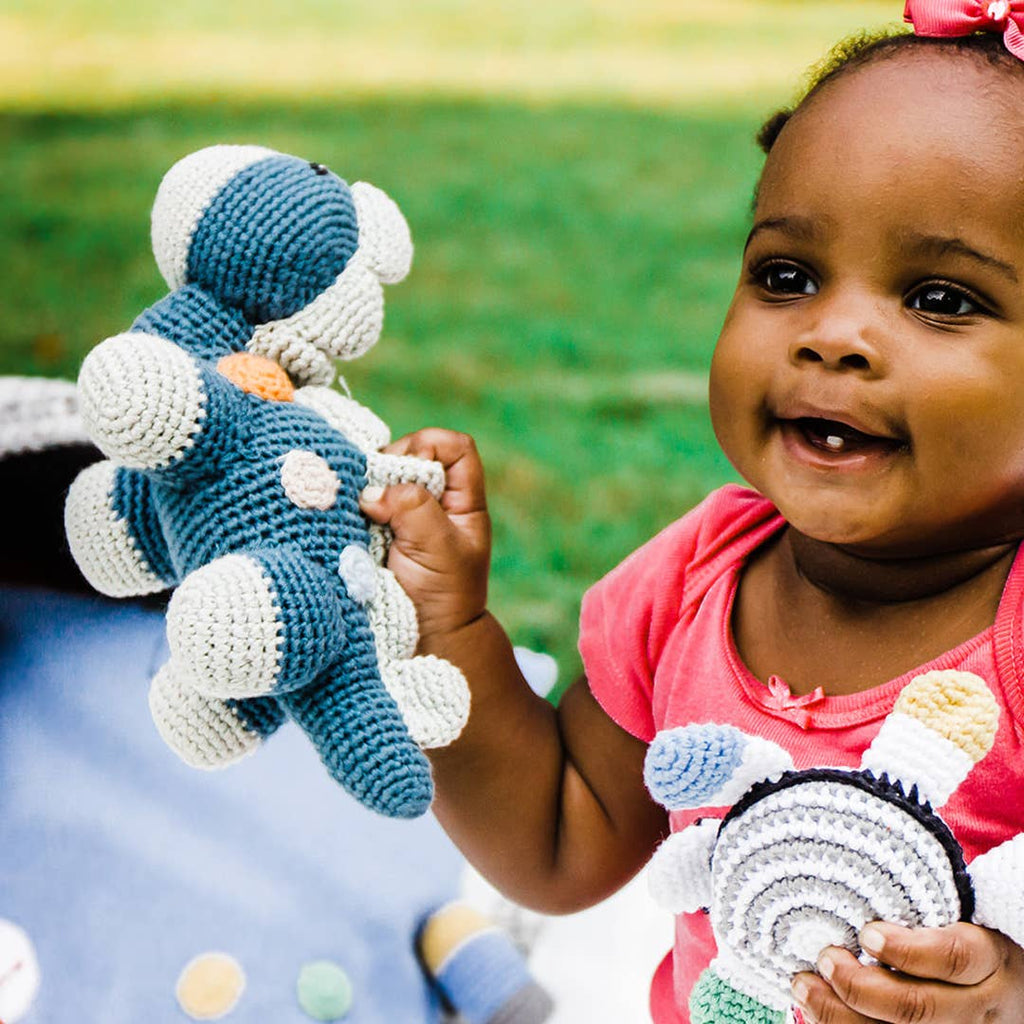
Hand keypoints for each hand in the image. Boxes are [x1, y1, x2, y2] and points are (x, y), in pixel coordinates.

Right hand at [360, 428, 490, 640]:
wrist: (425, 637)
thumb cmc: (445, 595)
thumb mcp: (439, 548)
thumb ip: (414, 509)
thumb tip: (374, 492)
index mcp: (463, 502)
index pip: (455, 448)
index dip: (430, 447)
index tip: (407, 474)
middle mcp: (434, 501)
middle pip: (411, 455)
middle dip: (388, 468)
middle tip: (374, 497)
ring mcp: (404, 514)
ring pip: (382, 478)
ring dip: (367, 489)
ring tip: (362, 513)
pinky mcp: (376, 528)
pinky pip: (361, 502)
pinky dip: (352, 507)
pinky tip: (347, 519)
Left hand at [792, 921, 1023, 1022]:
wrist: (1004, 989)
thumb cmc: (962, 938)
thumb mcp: (959, 920)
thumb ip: (917, 911)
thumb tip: (849, 886)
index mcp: (987, 960)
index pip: (954, 957)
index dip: (908, 950)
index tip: (867, 934)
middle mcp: (977, 1006)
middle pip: (919, 1007)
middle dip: (861, 987)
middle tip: (825, 958)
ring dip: (840, 1014)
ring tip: (804, 985)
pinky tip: (814, 1010)